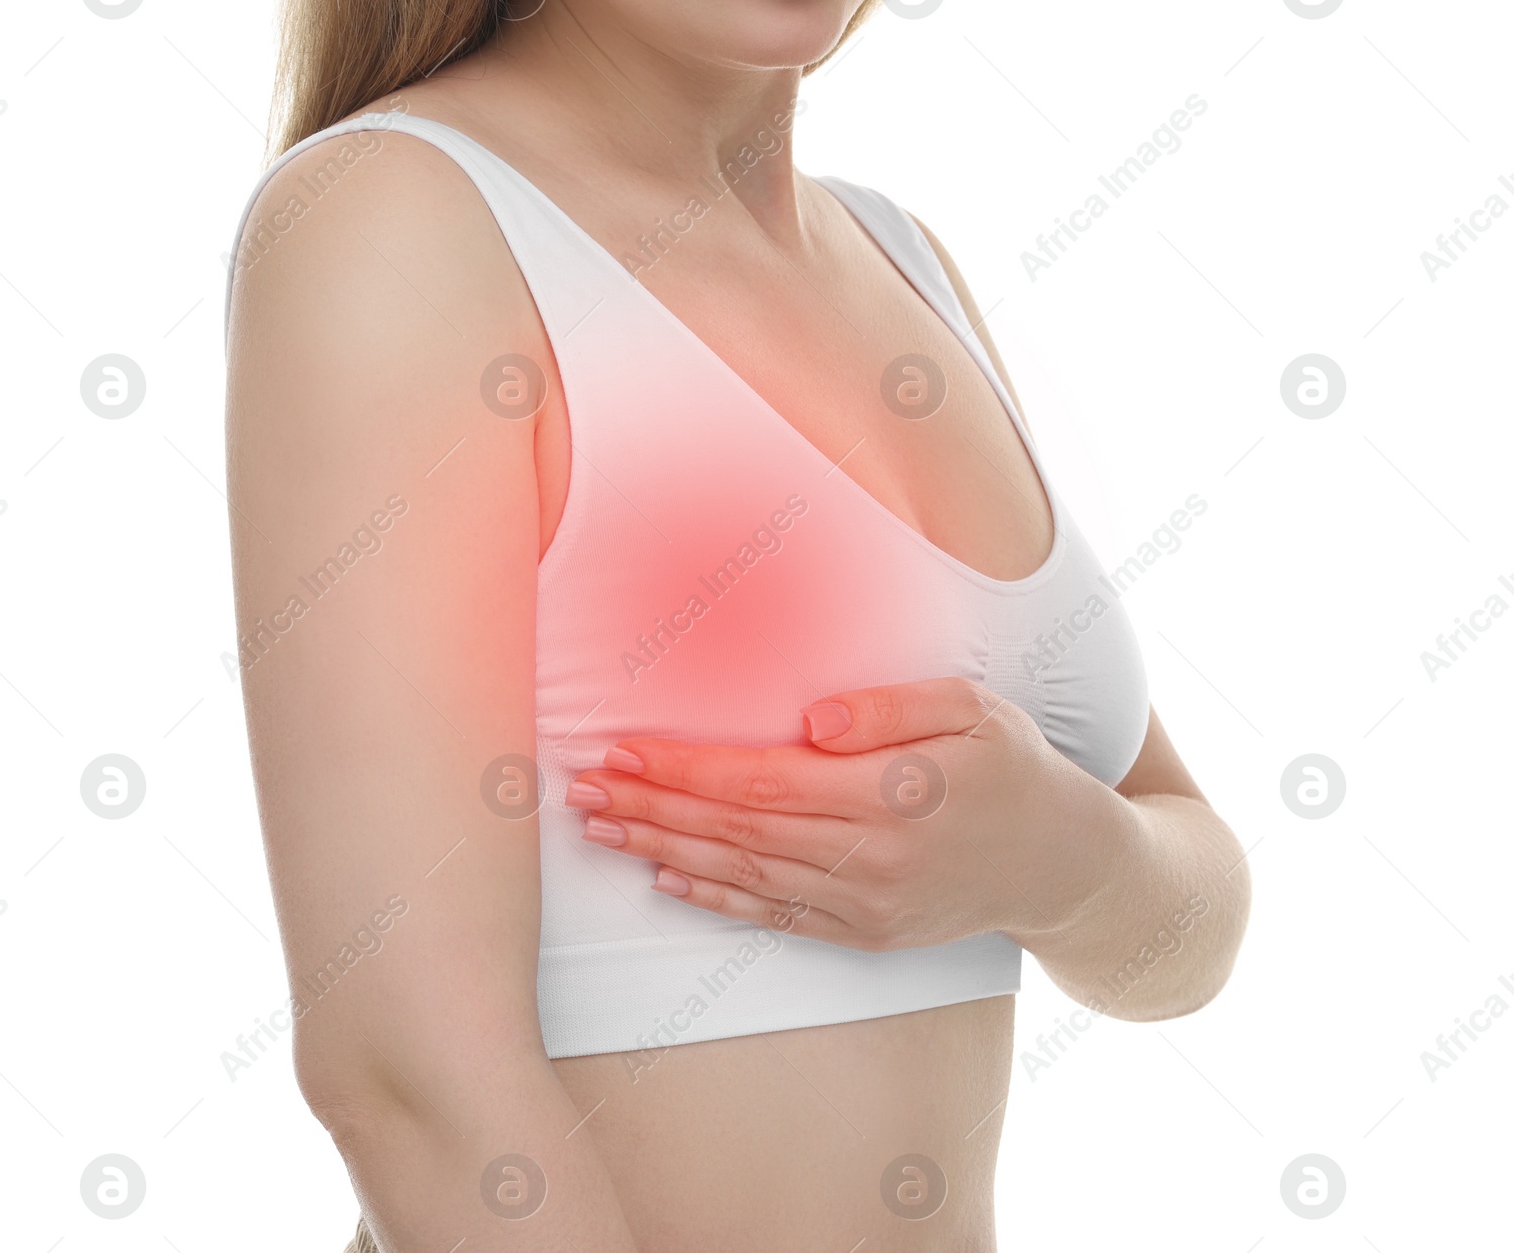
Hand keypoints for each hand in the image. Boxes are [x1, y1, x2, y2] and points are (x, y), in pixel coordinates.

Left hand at [563, 677, 1140, 952]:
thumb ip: (892, 708)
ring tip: (602, 827)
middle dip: (652, 808)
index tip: (623, 749)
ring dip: (663, 852)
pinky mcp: (865, 934)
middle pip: (735, 833)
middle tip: (582, 787)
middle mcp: (868, 860)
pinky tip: (667, 878)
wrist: (1061, 863)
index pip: (760, 783)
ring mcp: (864, 906)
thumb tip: (813, 718)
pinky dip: (715, 899)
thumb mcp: (974, 711)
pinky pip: (774, 918)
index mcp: (888, 797)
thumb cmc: (1013, 768)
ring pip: (742, 878)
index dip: (683, 769)